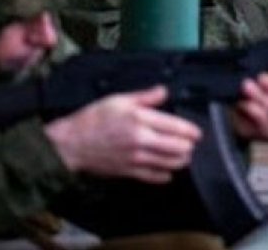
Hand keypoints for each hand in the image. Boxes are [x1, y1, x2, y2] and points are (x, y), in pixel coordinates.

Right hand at [44, 86, 200, 183]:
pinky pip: (155, 177)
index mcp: (140, 119)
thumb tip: (164, 91)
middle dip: (189, 146)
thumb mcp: (118, 100)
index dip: (191, 131)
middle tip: (190, 143)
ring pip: (170, 163)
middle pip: (178, 147)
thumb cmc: (92, 120)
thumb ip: (145, 97)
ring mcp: (136, 158)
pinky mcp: (130, 171)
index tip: (196, 133)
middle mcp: (141, 140)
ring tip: (184, 156)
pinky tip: (168, 171)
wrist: (71, 143)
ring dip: (181, 160)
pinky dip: (165, 175)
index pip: (176, 127)